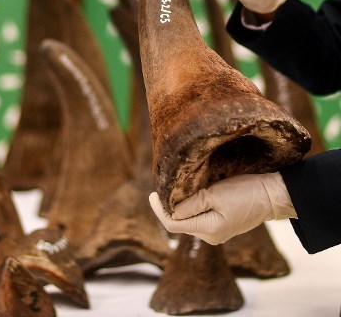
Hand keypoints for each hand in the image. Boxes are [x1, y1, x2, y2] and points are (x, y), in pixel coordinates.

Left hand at [148, 172, 295, 244]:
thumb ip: (190, 205)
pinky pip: (199, 217)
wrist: (273, 195)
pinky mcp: (221, 226)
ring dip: (181, 206)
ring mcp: (216, 233)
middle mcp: (210, 237)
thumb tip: (171, 210)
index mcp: (208, 231)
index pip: (172, 224)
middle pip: (180, 223)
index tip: (152, 194)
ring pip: (189, 220)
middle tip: (164, 187)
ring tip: (177, 189)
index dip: (159, 210)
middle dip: (169, 206)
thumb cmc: (245, 192)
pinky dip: (192, 207)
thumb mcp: (214, 194)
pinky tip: (191, 195)